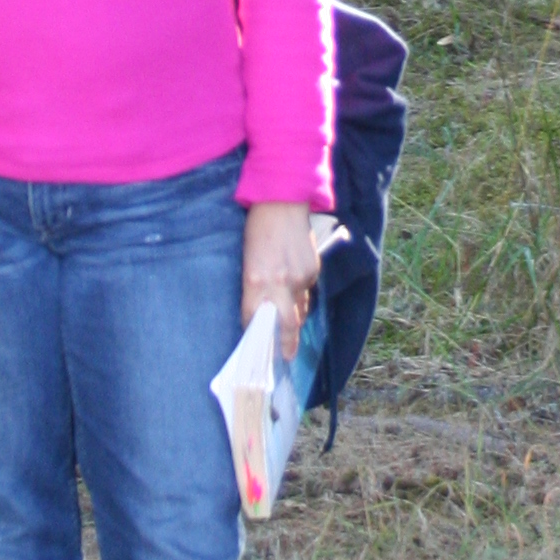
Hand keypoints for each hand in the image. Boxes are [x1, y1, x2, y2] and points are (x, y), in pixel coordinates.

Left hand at [242, 201, 319, 342]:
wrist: (282, 201)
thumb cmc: (257, 229)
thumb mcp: (247, 260)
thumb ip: (254, 287)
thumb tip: (260, 308)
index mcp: (256, 280)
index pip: (254, 318)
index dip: (255, 334)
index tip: (257, 347)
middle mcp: (279, 283)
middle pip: (286, 325)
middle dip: (286, 345)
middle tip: (286, 358)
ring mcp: (300, 277)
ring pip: (299, 309)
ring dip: (295, 320)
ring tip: (290, 330)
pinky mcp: (313, 270)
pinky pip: (307, 292)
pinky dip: (301, 297)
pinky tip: (295, 293)